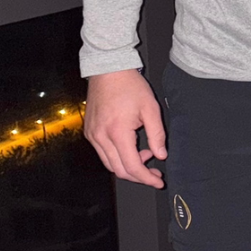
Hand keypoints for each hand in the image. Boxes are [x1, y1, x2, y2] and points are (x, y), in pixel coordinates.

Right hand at [83, 68, 167, 186]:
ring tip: (145, 155)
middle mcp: (101, 137)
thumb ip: (157, 135)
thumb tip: (160, 155)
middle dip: (139, 176)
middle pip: (119, 170)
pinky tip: (131, 147)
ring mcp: (92, 135)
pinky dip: (118, 157)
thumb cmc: (129, 86)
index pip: (132, 166)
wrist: (108, 70)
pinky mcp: (90, 132)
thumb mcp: (151, 109)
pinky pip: (103, 154)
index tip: (158, 181)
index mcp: (117, 132)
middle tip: (154, 172)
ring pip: (110, 164)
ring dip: (128, 166)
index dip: (147, 178)